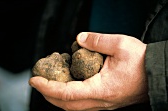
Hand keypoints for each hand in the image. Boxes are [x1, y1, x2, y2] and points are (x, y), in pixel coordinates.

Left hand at [29, 32, 148, 110]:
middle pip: (66, 104)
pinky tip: (68, 81)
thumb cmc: (142, 62)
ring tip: (51, 79)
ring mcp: (102, 103)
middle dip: (48, 93)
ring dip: (57, 94)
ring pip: (73, 105)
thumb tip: (80, 39)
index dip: (47, 87)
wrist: (156, 73)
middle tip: (39, 80)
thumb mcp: (120, 45)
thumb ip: (97, 41)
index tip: (35, 80)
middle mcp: (100, 100)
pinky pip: (81, 101)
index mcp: (102, 89)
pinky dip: (69, 94)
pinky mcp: (104, 99)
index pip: (66, 93)